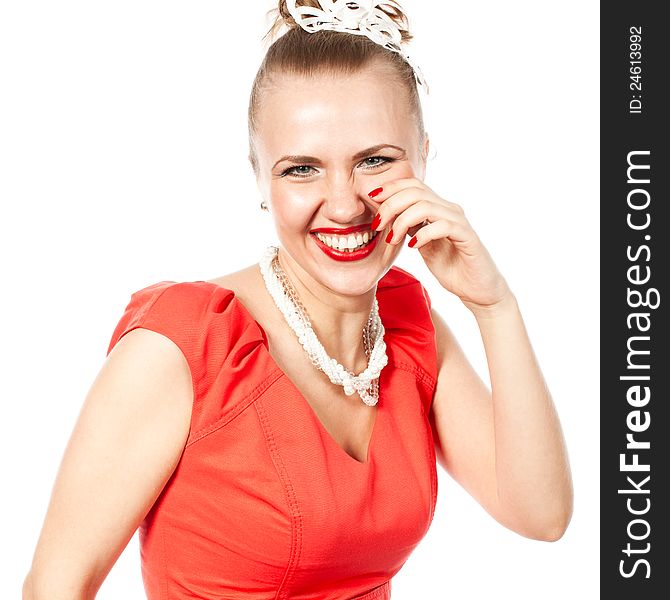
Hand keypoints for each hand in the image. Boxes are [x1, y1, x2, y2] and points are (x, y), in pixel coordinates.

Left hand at [369, 178, 511, 313]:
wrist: (477, 288)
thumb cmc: (451, 266)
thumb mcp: (422, 245)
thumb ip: (409, 229)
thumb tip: (386, 216)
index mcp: (438, 208)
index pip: (413, 185)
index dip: (391, 187)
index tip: (371, 199)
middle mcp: (449, 210)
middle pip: (415, 191)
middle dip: (390, 205)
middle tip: (377, 225)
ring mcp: (459, 222)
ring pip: (426, 206)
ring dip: (402, 220)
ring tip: (392, 239)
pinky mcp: (467, 237)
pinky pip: (443, 226)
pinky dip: (423, 234)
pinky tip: (413, 246)